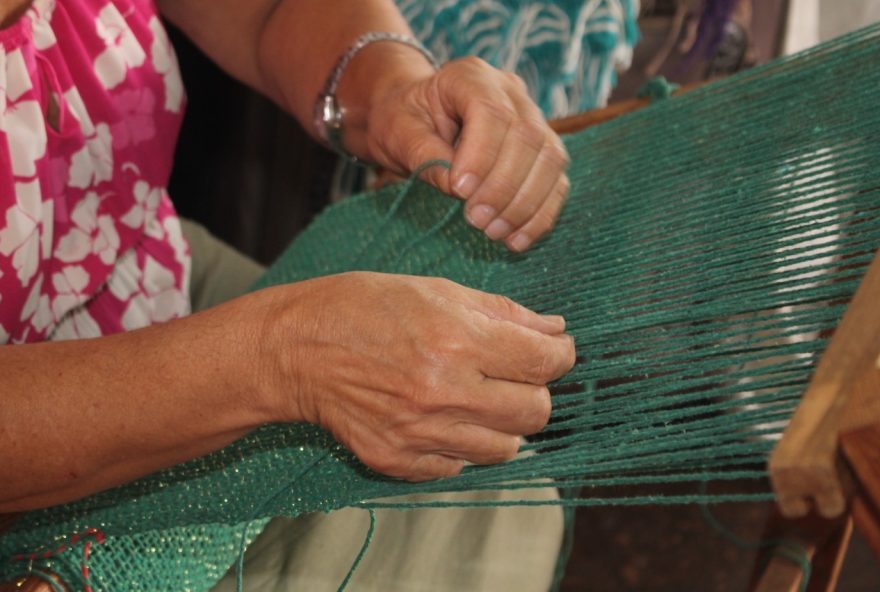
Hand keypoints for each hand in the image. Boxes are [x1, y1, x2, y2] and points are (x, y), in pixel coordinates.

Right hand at [261, 272, 574, 480]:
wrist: (295, 350)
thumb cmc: (363, 308)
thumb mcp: (435, 290)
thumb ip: (503, 313)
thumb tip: (555, 330)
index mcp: (456, 340)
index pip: (545, 362)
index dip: (561, 354)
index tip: (554, 351)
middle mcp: (443, 392)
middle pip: (536, 412)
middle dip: (535, 390)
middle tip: (513, 374)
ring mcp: (420, 434)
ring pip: (505, 449)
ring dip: (502, 423)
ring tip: (475, 398)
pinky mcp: (399, 461)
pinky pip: (458, 468)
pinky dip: (460, 446)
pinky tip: (438, 417)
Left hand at [363, 57, 569, 252]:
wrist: (414, 118)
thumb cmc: (402, 120)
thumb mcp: (399, 133)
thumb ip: (426, 156)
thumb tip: (459, 190)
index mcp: (470, 76)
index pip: (491, 112)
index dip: (482, 155)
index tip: (460, 191)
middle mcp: (510, 91)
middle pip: (527, 136)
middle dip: (505, 186)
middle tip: (478, 221)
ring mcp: (532, 118)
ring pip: (550, 159)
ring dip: (526, 204)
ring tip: (496, 234)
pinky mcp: (541, 150)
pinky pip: (555, 181)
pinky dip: (540, 214)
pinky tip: (518, 239)